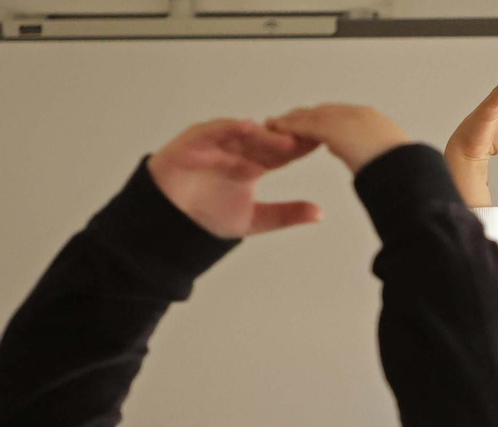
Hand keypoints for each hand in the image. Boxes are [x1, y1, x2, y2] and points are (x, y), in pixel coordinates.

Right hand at [146, 119, 320, 238]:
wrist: (171, 225)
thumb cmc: (207, 216)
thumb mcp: (256, 220)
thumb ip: (286, 214)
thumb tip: (319, 213)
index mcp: (251, 166)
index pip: (281, 153)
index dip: (300, 148)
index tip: (322, 143)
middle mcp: (235, 151)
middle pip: (265, 140)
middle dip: (286, 136)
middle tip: (309, 134)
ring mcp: (214, 144)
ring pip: (241, 133)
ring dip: (261, 133)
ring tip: (283, 135)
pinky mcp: (191, 143)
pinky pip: (210, 131)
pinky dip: (226, 127)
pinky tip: (245, 126)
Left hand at [264, 105, 409, 174]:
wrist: (409, 173)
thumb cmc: (407, 178)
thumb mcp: (392, 169)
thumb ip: (379, 165)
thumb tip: (373, 172)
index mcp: (379, 126)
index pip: (347, 118)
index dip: (328, 121)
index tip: (315, 127)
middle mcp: (362, 116)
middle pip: (326, 112)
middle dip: (306, 118)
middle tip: (289, 123)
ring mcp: (347, 119)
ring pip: (313, 116)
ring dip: (293, 121)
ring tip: (275, 126)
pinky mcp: (331, 128)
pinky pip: (304, 125)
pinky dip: (288, 127)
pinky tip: (275, 130)